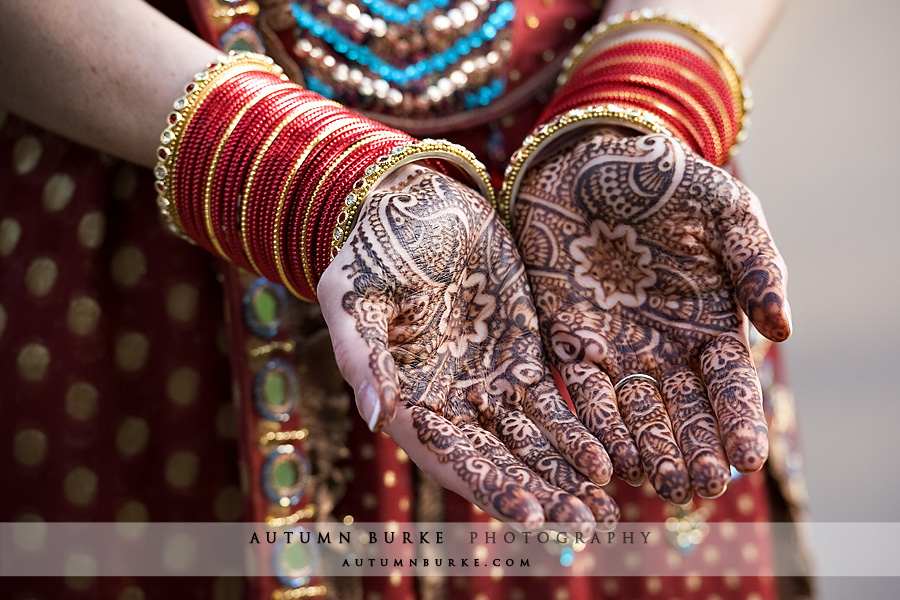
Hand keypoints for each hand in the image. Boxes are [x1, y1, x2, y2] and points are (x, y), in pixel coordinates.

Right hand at [319, 165, 618, 528]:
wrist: (415, 206)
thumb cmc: (371, 252)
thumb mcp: (354, 299)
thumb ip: (362, 358)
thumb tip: (376, 418)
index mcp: (409, 401)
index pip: (450, 458)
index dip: (489, 486)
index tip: (530, 512)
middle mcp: (453, 404)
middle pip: (500, 461)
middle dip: (540, 494)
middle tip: (583, 525)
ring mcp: (491, 383)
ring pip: (533, 443)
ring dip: (566, 477)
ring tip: (604, 509)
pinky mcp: (524, 357)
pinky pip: (555, 403)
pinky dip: (579, 432)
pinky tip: (607, 461)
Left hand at [514, 129, 790, 503]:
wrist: (588, 158)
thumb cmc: (665, 179)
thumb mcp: (725, 211)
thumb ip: (757, 264)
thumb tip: (783, 329)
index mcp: (710, 325)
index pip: (729, 386)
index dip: (739, 422)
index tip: (747, 457)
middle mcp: (664, 349)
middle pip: (682, 412)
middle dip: (692, 451)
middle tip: (698, 487)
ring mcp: (615, 349)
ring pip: (634, 413)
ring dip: (644, 448)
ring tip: (655, 481)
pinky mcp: (567, 339)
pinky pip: (580, 388)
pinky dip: (591, 421)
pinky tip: (602, 452)